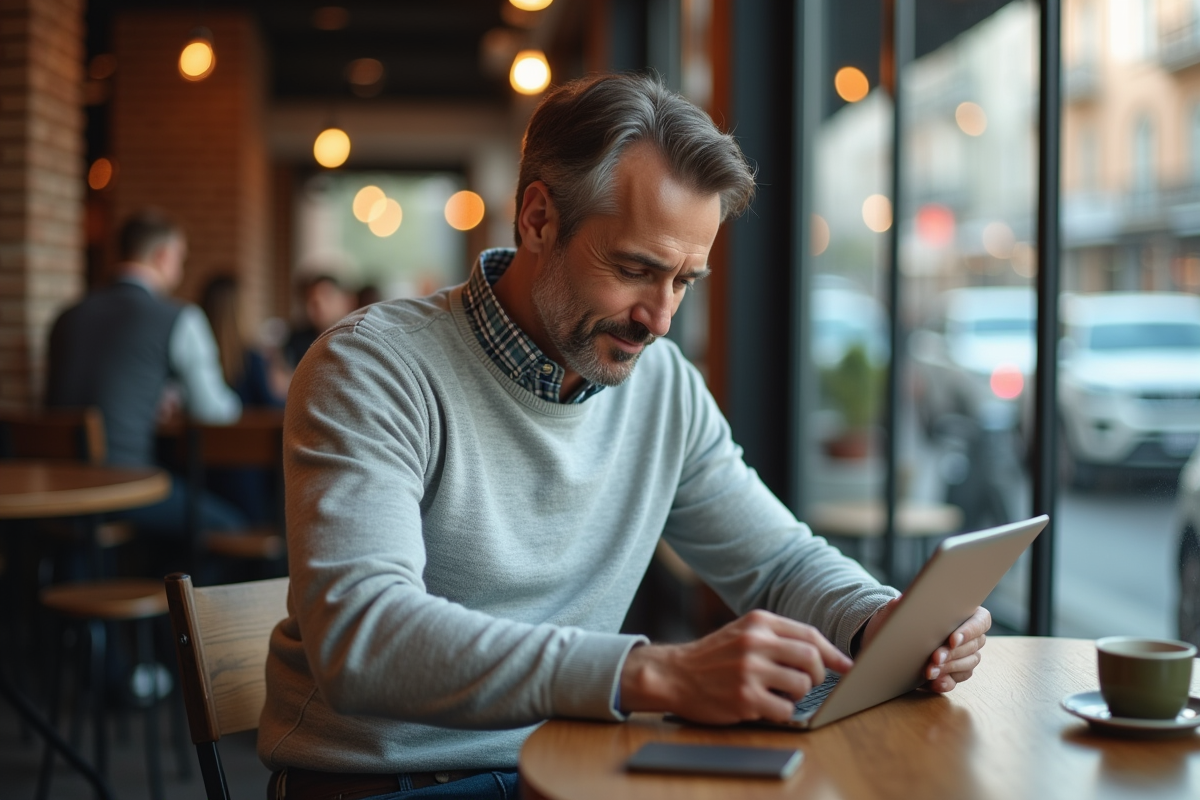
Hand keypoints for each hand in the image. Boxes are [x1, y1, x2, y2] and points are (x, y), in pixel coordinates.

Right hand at [619, 609, 852, 724]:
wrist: (675, 674)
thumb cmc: (715, 656)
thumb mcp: (744, 632)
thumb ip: (778, 637)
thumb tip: (824, 654)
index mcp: (758, 622)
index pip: (809, 635)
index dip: (833, 653)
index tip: (846, 666)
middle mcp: (755, 642)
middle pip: (811, 658)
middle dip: (819, 675)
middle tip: (809, 683)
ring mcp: (749, 670)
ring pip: (802, 685)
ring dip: (798, 695)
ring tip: (781, 694)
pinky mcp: (744, 697)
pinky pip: (785, 710)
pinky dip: (782, 712)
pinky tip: (766, 706)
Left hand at [861, 599, 990, 692]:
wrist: (895, 638)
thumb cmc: (904, 618)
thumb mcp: (901, 609)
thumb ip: (902, 605)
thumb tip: (898, 602)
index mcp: (966, 614)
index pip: (981, 621)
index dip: (969, 631)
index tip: (952, 639)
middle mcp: (970, 636)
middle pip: (973, 645)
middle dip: (953, 653)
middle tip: (935, 657)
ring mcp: (965, 656)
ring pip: (968, 664)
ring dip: (948, 668)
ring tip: (929, 670)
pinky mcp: (954, 673)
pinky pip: (956, 680)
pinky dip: (945, 682)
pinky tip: (934, 682)